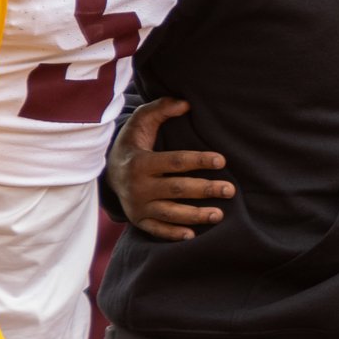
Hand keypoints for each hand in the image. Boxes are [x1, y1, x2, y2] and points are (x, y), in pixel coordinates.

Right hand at [108, 98, 233, 240]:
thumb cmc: (133, 143)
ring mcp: (138, 206)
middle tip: (230, 190)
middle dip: (205, 189)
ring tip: (219, 214)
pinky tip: (193, 235)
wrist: (108, 171)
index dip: (199, 161)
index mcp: (140, 162)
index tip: (222, 161)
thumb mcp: (141, 122)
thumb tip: (186, 103)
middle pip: (177, 189)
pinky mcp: (139, 220)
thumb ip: (161, 109)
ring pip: (170, 213)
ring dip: (195, 216)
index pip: (175, 162)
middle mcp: (138, 186)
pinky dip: (174, 233)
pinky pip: (157, 230)